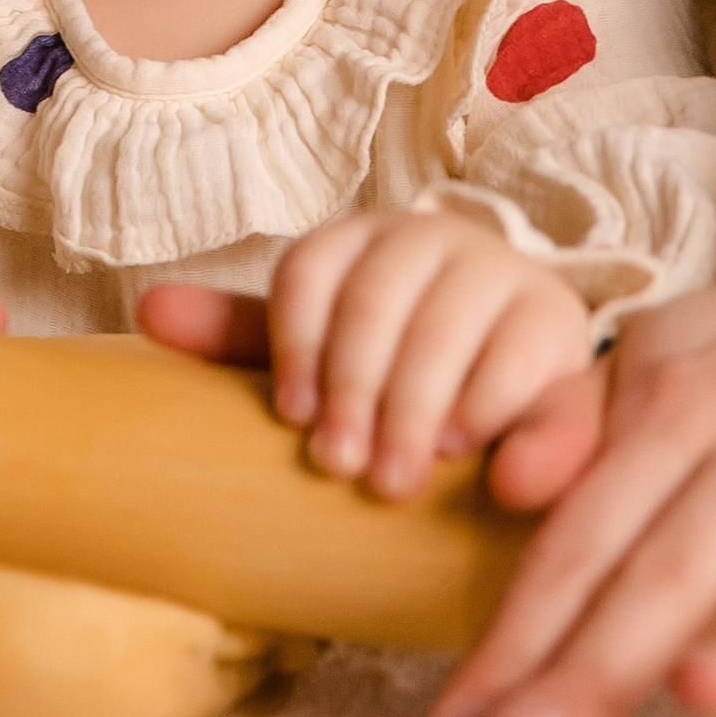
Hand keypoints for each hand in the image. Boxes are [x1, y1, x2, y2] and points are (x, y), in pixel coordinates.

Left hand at [137, 211, 592, 498]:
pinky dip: (499, 411)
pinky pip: (531, 363)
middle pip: (379, 302)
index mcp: (364, 238)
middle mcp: (437, 239)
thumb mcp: (322, 352)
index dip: (296, 344)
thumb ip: (245, 335)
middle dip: (356, 391)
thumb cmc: (397, 369)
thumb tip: (150, 310)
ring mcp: (506, 277)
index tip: (292, 418)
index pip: (313, 270)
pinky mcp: (564, 331)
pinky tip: (476, 462)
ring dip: (417, 408)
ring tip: (395, 478)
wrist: (520, 375)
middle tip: (342, 471)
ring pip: (450, 329)